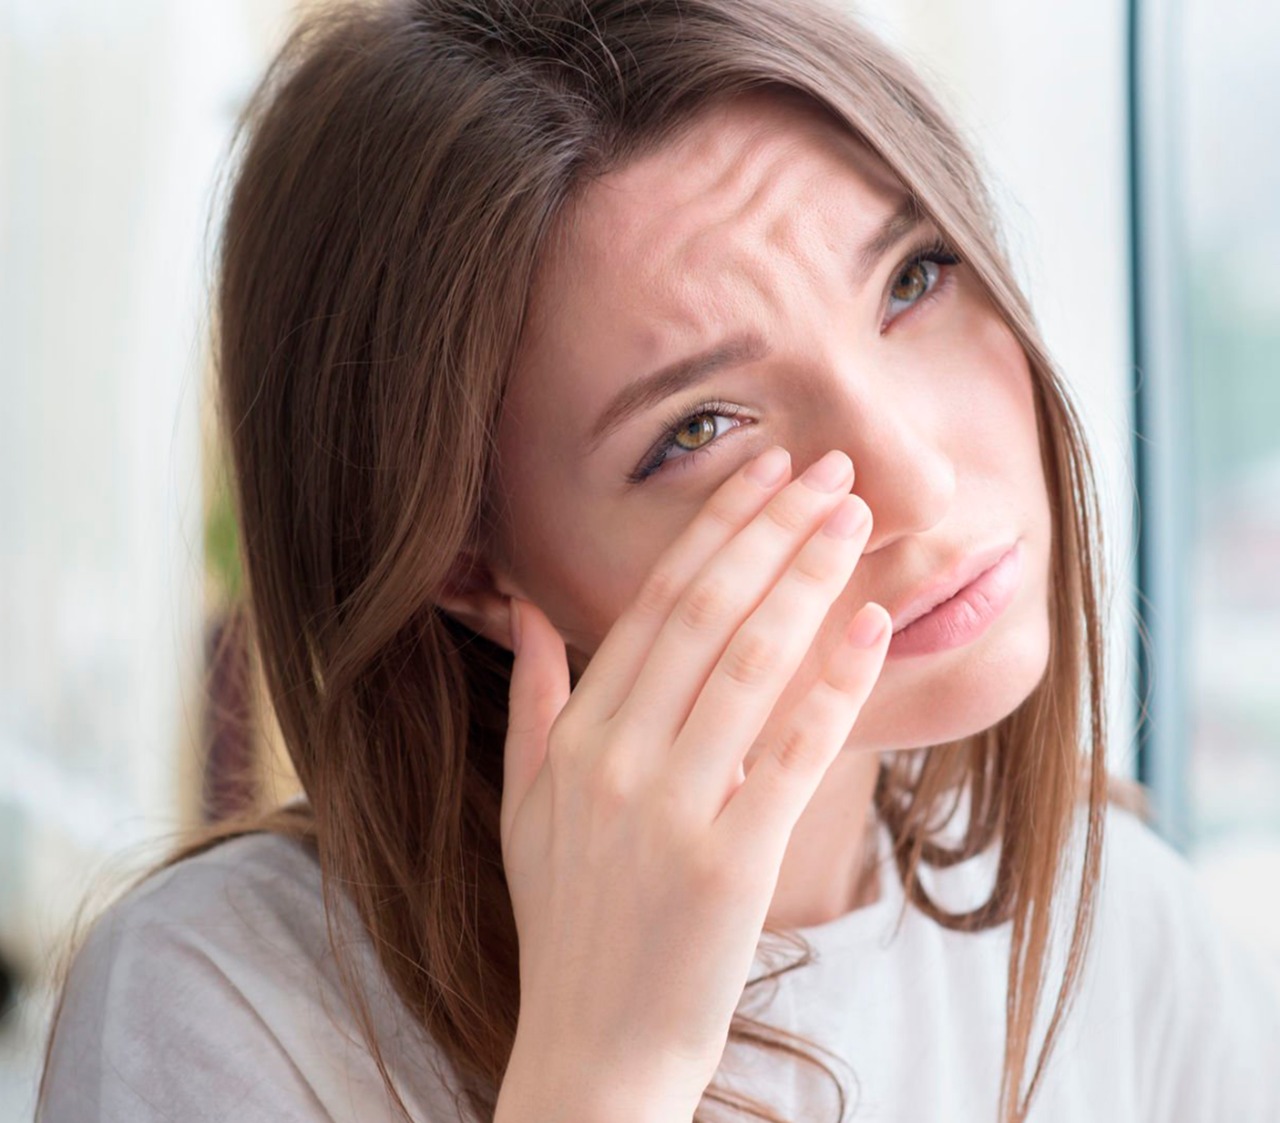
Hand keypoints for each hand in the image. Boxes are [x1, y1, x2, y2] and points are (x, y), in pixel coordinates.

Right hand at [499, 446, 889, 1110]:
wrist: (592, 1051)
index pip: (650, 605)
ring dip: (807, 580)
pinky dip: (833, 683)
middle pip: (704, 615)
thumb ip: (530, 700)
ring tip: (854, 518)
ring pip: (747, 665)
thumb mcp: (524, 806)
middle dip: (770, 529)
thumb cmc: (566, 924)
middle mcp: (615, 760)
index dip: (713, 530)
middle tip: (827, 467)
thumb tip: (528, 610)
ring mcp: (671, 812)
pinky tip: (874, 625)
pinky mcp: (729, 865)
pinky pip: (791, 755)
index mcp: (573, 739)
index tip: (761, 471)